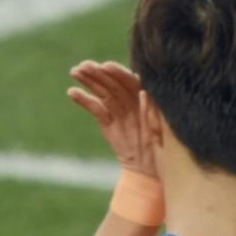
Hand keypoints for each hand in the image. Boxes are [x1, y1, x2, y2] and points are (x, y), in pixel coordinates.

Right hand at [67, 60, 156, 177]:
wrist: (150, 170)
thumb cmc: (163, 148)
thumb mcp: (162, 128)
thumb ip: (153, 110)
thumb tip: (145, 92)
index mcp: (146, 98)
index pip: (131, 81)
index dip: (118, 73)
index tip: (106, 65)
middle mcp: (132, 101)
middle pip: (114, 83)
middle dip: (99, 73)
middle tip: (83, 65)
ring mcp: (119, 111)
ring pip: (103, 92)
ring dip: (89, 81)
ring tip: (75, 71)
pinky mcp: (108, 122)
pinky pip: (96, 109)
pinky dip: (85, 100)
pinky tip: (72, 92)